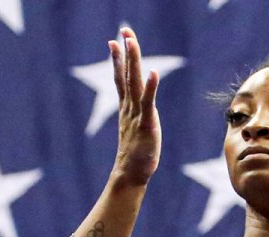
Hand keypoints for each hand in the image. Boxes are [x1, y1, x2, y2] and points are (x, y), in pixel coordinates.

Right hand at [109, 27, 159, 184]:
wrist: (131, 174)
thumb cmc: (136, 154)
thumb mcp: (136, 129)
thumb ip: (136, 117)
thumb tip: (139, 113)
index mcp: (127, 108)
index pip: (121, 79)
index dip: (118, 60)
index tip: (114, 41)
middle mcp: (130, 107)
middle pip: (126, 74)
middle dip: (126, 52)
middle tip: (124, 31)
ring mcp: (136, 114)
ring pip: (134, 82)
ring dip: (133, 61)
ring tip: (131, 41)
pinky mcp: (146, 123)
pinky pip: (148, 102)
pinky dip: (151, 86)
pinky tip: (154, 72)